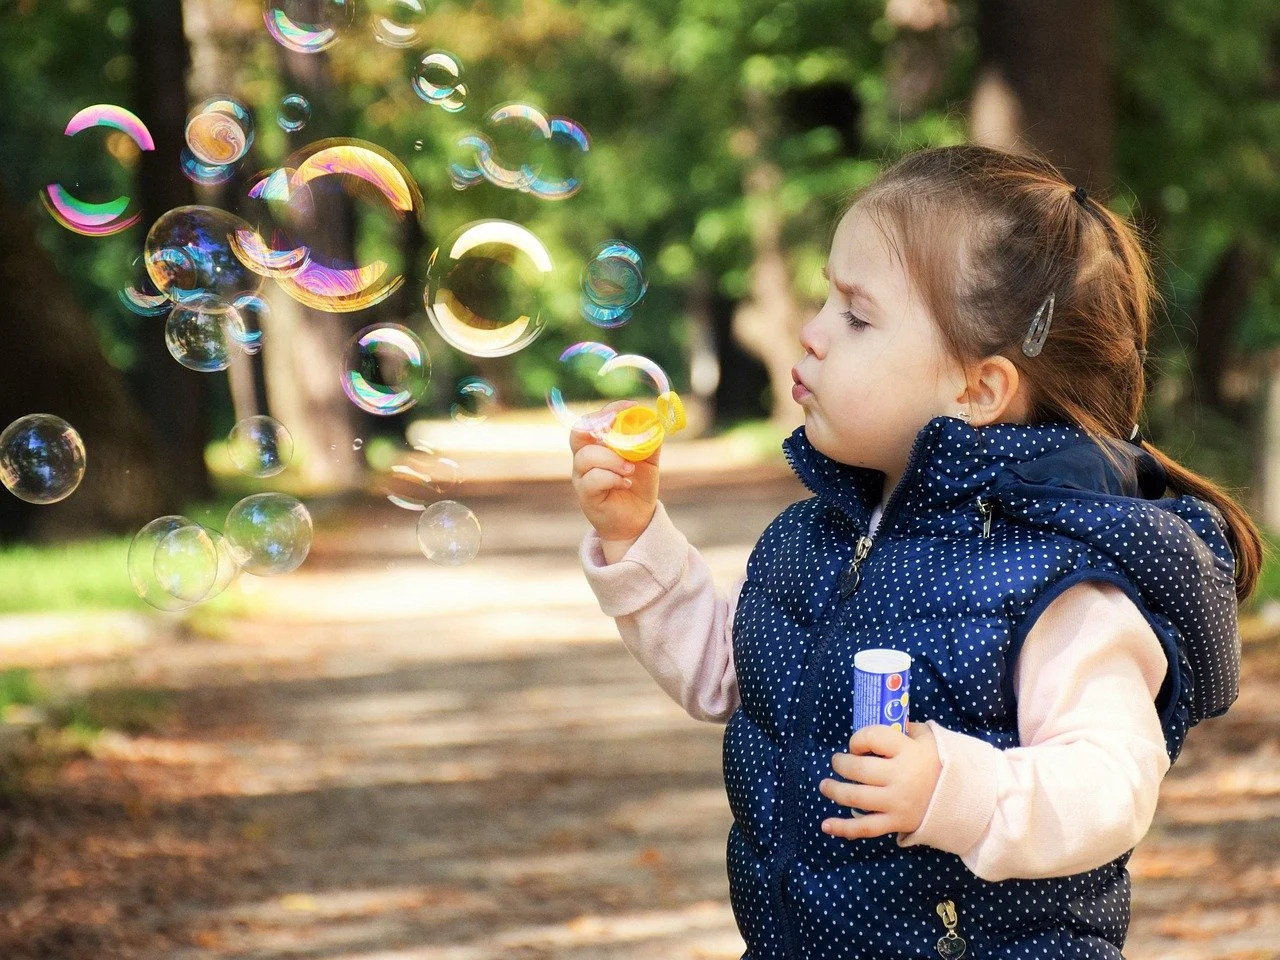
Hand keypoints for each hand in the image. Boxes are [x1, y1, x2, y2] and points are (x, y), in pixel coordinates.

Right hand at [570, 401, 659, 550]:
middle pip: (578, 433)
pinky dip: (611, 477)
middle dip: (598, 425)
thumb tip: (656, 420)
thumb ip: (650, 440)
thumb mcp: (649, 460)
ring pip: (586, 457)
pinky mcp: (586, 495)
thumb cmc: (638, 486)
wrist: (637, 519)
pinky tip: (626, 482)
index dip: (609, 410)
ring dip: (611, 458)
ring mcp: (582, 477)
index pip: (593, 420)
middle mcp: (585, 458)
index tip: (631, 407)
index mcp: (598, 444)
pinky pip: (592, 480)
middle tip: (617, 426)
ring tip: (630, 468)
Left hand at [817, 721, 941, 839]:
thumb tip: (887, 722)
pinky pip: (865, 828)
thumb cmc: (944, 765)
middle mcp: (900, 777)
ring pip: (856, 797)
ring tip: (825, 786)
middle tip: (837, 762)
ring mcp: (897, 802)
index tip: (857, 745)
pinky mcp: (897, 823)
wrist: (967, 800)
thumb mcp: (931, 739)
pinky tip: (826, 825)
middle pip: (859, 769)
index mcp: (908, 751)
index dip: (858, 739)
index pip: (871, 737)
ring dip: (835, 791)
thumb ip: (907, 729)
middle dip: (841, 764)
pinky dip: (843, 828)